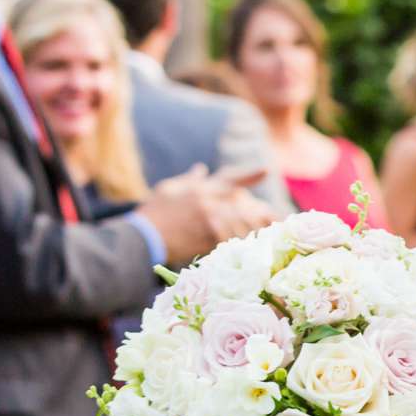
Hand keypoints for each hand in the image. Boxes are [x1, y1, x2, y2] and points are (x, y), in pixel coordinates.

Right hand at [140, 168, 276, 265]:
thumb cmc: (153, 212)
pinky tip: (249, 247)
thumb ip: (189, 180)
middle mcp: (207, 203)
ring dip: (253, 229)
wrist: (142, 238)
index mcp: (199, 189)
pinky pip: (231, 240)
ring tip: (266, 234)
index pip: (229, 180)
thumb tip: (202, 168)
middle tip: (273, 216)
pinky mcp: (208, 240)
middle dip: (258, 212)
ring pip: (240, 224)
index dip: (249, 175)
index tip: (265, 170)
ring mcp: (209, 221)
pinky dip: (240, 243)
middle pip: (242, 206)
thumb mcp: (168, 189)